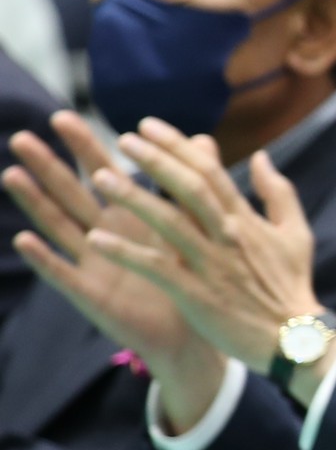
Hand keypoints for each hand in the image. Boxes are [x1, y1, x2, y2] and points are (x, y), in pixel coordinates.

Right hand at [5, 114, 198, 362]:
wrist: (197, 333)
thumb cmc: (194, 278)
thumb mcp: (196, 227)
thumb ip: (194, 186)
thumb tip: (203, 140)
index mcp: (131, 217)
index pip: (103, 173)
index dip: (85, 147)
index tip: (64, 116)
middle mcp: (105, 235)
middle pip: (72, 193)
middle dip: (48, 166)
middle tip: (23, 137)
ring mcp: (93, 264)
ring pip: (59, 226)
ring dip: (35, 202)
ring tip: (13, 175)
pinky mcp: (92, 295)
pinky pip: (64, 274)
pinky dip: (45, 258)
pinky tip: (25, 239)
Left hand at [94, 119, 324, 372]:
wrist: (293, 337)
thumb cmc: (291, 285)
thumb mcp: (296, 232)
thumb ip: (277, 192)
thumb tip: (262, 156)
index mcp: (245, 218)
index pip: (209, 171)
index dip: (177, 146)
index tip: (147, 126)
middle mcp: (226, 234)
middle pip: (188, 188)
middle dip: (155, 161)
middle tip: (124, 139)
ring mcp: (210, 263)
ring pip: (168, 222)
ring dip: (134, 198)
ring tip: (101, 177)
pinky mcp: (196, 293)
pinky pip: (157, 268)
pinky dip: (127, 253)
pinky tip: (97, 239)